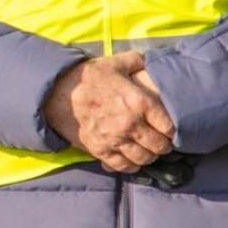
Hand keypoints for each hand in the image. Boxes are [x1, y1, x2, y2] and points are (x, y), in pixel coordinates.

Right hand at [41, 53, 174, 173]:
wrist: (56, 92)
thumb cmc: (87, 77)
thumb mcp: (114, 63)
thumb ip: (137, 61)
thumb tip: (151, 61)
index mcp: (139, 102)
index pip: (169, 126)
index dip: (172, 129)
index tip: (169, 129)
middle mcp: (130, 124)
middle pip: (159, 146)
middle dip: (163, 145)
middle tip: (160, 141)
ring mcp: (115, 139)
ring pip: (144, 158)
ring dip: (148, 156)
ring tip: (147, 150)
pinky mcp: (100, 149)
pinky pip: (123, 166)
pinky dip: (131, 165)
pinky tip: (131, 159)